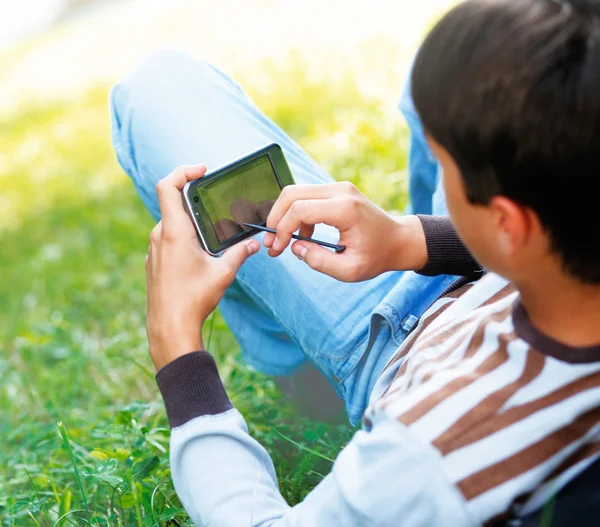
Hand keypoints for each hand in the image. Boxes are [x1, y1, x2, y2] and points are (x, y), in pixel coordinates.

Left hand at [145, 165, 259, 369]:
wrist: (169, 327)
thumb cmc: (193, 299)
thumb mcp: (223, 273)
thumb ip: (240, 253)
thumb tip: (254, 244)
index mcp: (174, 232)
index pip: (169, 186)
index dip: (184, 171)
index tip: (202, 170)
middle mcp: (160, 236)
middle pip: (174, 205)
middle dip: (195, 203)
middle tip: (215, 207)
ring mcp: (154, 250)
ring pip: (171, 225)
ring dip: (190, 224)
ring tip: (211, 238)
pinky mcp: (154, 263)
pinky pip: (167, 241)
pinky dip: (183, 239)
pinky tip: (198, 257)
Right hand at [263, 182, 427, 281]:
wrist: (398, 240)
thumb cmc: (377, 256)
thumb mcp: (349, 270)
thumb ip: (319, 261)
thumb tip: (295, 247)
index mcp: (345, 209)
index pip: (299, 210)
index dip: (281, 230)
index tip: (277, 249)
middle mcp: (340, 191)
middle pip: (292, 194)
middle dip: (275, 219)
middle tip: (271, 243)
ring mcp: (338, 187)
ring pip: (296, 192)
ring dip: (284, 216)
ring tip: (284, 242)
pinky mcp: (336, 190)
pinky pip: (306, 196)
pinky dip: (296, 214)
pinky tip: (302, 235)